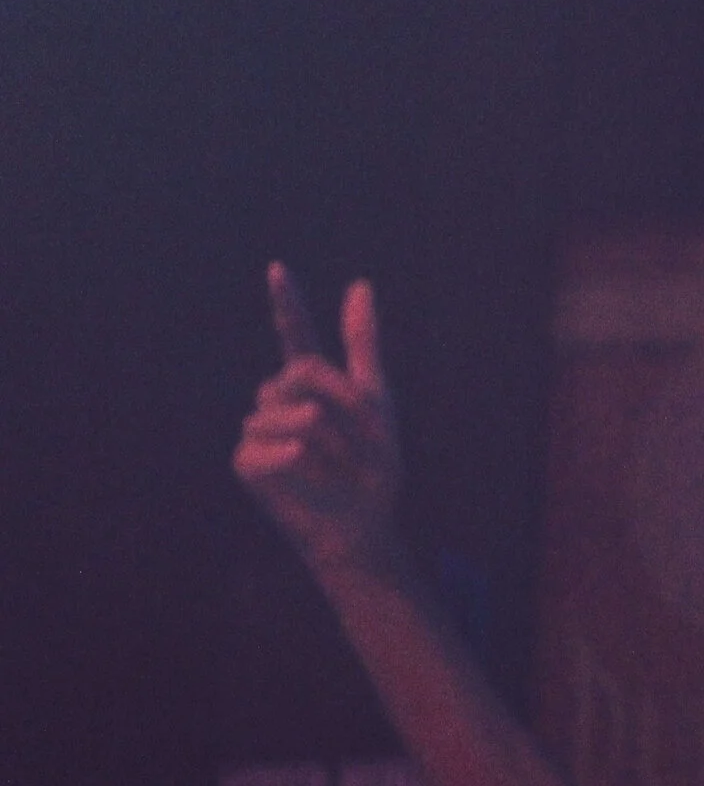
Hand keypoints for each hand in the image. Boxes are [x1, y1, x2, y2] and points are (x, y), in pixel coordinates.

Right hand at [233, 263, 404, 576]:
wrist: (364, 517)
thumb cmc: (371, 462)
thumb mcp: (375, 398)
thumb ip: (361, 342)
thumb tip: (360, 284)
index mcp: (313, 382)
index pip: (295, 333)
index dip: (288, 301)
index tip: (278, 268)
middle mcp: (279, 399)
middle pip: (301, 371)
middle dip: (340, 402)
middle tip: (358, 436)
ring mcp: (259, 429)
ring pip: (293, 411)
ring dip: (329, 438)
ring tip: (334, 462)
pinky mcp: (246, 462)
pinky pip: (268, 445)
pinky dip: (294, 458)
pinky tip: (303, 470)